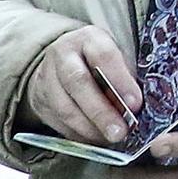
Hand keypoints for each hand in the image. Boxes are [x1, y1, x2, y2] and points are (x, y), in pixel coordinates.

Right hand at [20, 22, 141, 147]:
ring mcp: (46, 78)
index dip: (120, 81)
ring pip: (64, 107)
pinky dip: (78, 135)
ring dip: (89, 128)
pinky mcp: (40, 101)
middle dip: (100, 111)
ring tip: (110, 139)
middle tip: (120, 132)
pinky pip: (58, 122)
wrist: (62, 63)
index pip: (103, 56)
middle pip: (78, 83)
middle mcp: (62, 55)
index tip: (135, 104)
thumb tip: (137, 108)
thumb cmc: (100, 62)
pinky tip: (95, 140)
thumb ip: (127, 76)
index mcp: (88, 38)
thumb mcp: (117, 57)